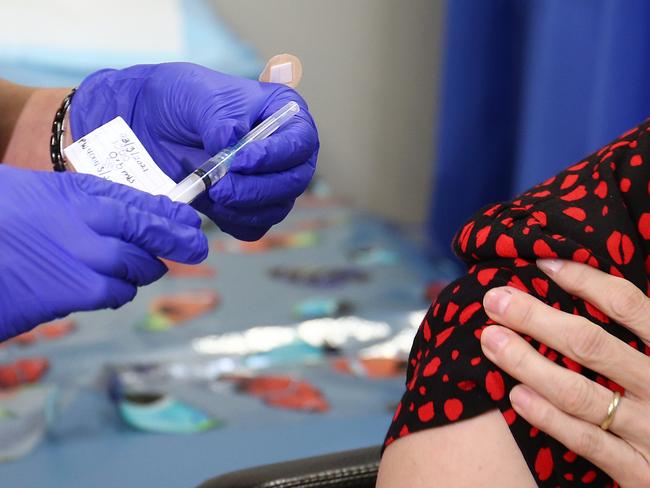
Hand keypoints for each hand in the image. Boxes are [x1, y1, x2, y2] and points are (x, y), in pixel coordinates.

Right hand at [0, 165, 207, 340]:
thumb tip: (125, 215)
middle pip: (154, 235)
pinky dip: (118, 290)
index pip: (147, 203)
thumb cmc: (0, 219)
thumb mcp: (40, 193)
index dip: (174, 215)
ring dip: (141, 270)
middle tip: (193, 247)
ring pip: (141, 267)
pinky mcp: (77, 291)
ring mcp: (88, 256)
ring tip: (132, 268)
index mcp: (81, 191)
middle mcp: (92, 220)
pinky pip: (118, 292)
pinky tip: (103, 287)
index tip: (190, 221)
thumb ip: (83, 202)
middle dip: (176, 242)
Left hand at [70, 63, 318, 240]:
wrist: (148, 123)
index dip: (277, 155)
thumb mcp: (199, 96)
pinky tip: (210, 204)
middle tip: (221, 187)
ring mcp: (269, 182)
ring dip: (243, 207)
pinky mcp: (248, 207)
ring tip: (210, 192)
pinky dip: (233, 221)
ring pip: (276, 208)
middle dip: (258, 188)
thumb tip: (232, 144)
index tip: (241, 159)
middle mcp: (284, 152)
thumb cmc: (180, 98)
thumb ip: (220, 120)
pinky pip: (253, 227)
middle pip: (294, 181)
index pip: (301, 141)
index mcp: (283, 115)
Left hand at [480, 260, 649, 485]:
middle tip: (494, 300)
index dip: (583, 280)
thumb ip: (636, 329)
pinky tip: (516, 395)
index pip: (627, 304)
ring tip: (491, 340)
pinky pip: (587, 442)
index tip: (541, 263)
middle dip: (535, 318)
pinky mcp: (641, 472)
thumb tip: (573, 277)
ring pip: (579, 393)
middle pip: (591, 344)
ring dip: (527, 364)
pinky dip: (549, 418)